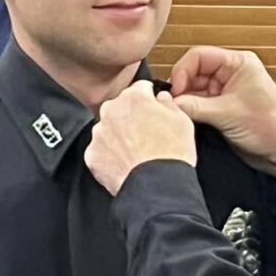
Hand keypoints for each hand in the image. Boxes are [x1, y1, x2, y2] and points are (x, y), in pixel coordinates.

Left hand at [86, 81, 196, 197]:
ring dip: (119, 136)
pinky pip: (101, 150)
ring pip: (109, 129)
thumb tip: (161, 98)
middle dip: (131, 117)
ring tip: (136, 153)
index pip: (140, 89)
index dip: (150, 100)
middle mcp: (111, 110)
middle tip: (146, 135)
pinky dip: (110, 156)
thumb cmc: (173, 152)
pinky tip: (125, 164)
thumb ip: (168, 103)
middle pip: (121, 108)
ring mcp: (99, 133)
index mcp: (134, 97)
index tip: (154, 110)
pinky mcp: (92, 155)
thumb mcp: (182, 120)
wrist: (158, 186)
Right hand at [169, 47, 275, 179]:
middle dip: (182, 88)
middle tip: (173, 105)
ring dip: (185, 101)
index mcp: (239, 63)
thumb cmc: (270, 128)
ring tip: (180, 114)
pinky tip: (186, 119)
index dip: (182, 71)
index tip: (175, 91)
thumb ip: (195, 107)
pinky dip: (191, 111)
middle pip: (194, 72)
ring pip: (194, 89)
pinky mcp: (222, 107)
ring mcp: (226, 91)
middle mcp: (231, 73)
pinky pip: (199, 104)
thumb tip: (170, 102)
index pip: (199, 56)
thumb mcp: (228, 114)